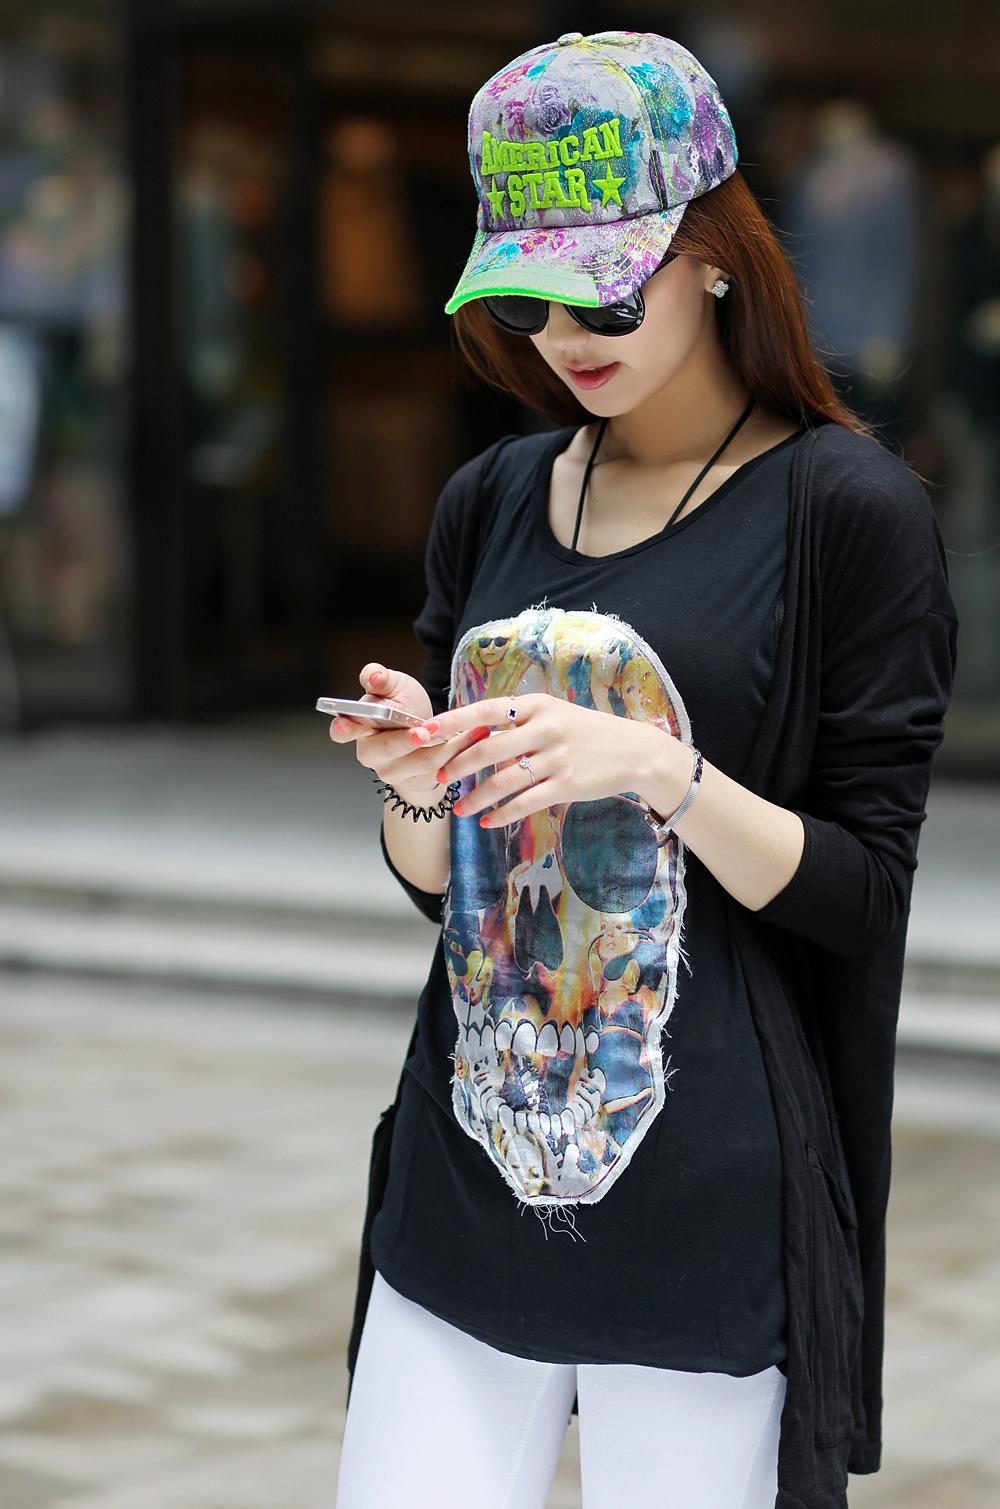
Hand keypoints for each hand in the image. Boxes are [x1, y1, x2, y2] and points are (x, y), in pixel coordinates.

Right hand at [329, 663, 492, 796]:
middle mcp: (371, 754)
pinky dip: (458, 753)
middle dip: (408, 740)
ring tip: (470, 729)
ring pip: (421, 760)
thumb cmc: (404, 706)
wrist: (427, 732)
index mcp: (358, 727)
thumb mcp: (394, 686)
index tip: (345, 724)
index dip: (342, 729)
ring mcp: (393, 773)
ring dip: (447, 744)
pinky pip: (440, 770)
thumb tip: (373, 676)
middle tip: (424, 731)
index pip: (343, 731)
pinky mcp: (416, 783)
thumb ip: (381, 678)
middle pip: (388, 749)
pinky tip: (473, 740)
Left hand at [409, 692, 674, 827]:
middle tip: (439, 778)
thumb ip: (516, 722)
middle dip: (456, 766)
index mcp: (536, 705)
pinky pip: (526, 802)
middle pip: (487, 748)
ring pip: (503, 781)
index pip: (483, 711)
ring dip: (475, 798)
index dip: (449, 723)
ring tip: (459, 809)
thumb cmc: (585, 732)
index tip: (421, 733)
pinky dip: (502, 814)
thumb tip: (470, 733)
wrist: (635, 751)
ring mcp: (557, 757)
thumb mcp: (552, 714)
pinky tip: (488, 822)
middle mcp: (545, 727)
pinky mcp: (568, 784)